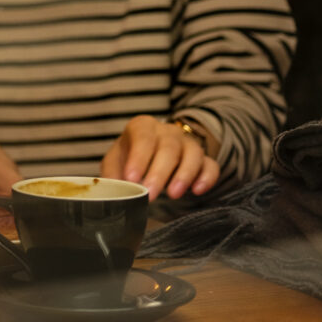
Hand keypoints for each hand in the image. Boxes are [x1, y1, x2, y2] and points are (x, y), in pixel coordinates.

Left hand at [102, 115, 220, 199]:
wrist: (150, 156)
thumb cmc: (129, 159)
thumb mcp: (115, 163)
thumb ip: (111, 175)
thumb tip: (111, 191)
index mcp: (143, 127)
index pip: (143, 136)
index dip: (138, 157)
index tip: (132, 179)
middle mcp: (167, 132)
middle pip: (168, 146)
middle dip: (159, 172)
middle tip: (150, 195)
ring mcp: (188, 144)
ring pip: (193, 153)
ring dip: (184, 175)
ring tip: (173, 194)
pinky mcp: (203, 160)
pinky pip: (211, 165)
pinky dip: (207, 177)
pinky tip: (198, 190)